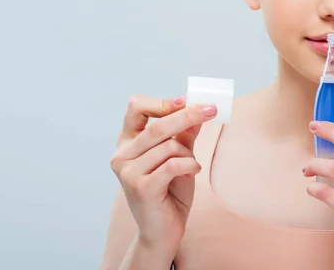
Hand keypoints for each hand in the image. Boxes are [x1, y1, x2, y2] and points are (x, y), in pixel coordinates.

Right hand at [110, 95, 216, 255]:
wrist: (163, 232)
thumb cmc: (170, 192)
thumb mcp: (179, 157)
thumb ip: (185, 134)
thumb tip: (199, 108)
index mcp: (127, 143)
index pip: (135, 108)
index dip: (161, 102)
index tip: (185, 101)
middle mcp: (122, 155)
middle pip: (156, 126)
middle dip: (186, 115)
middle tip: (211, 109)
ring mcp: (128, 172)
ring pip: (168, 147)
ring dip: (188, 153)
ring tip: (191, 165)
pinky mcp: (141, 188)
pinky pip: (172, 164)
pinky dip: (189, 165)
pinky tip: (192, 171)